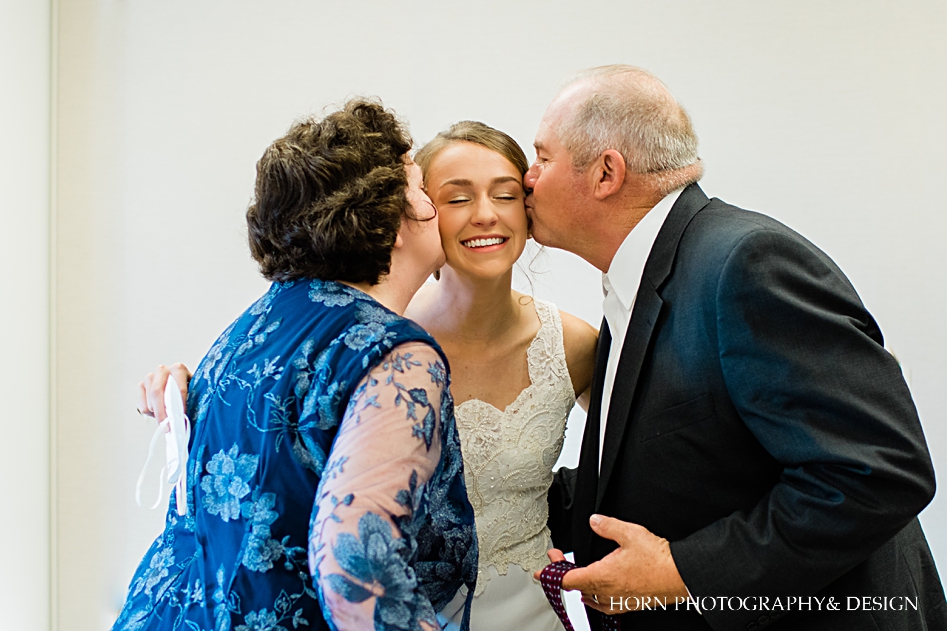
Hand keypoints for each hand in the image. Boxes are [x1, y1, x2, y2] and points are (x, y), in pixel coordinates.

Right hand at [137, 363, 191, 422]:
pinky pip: (142, 405)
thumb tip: (185, 417)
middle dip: (162, 413)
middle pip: (157, 393)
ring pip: (149, 401)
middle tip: (168, 427)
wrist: (176, 384)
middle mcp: (162, 370)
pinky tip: (158, 413)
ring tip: (166, 421)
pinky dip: (149, 414)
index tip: (180, 418)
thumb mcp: (193, 391)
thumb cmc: (187, 388)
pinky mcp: (141, 386)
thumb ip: (191, 399)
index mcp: (178, 369)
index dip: (179, 405)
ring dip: (157, 414)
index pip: (178, 388)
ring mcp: (150, 377)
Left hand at [537, 515, 688, 614]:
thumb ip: (607, 526)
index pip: (567, 579)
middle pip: (575, 587)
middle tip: (558, 559)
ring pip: (588, 596)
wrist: (680, 576)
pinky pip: (603, 605)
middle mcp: (606, 592)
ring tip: (574, 573)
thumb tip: (594, 521)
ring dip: (578, 585)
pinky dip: (593, 597)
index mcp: (601, 576)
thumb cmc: (658, 559)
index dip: (551, 574)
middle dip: (563, 572)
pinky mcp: (627, 603)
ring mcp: (617, 600)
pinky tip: (595, 593)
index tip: (541, 571)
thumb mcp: (629, 533)